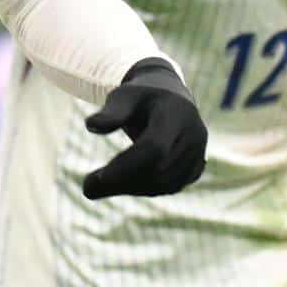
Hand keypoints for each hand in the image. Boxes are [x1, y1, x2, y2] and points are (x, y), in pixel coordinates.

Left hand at [82, 59, 208, 198]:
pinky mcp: (195, 169)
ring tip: (97, 185)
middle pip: (158, 170)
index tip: (99, 177)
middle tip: (88, 187)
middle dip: (122, 181)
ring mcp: (197, 154)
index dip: (127, 165)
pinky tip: (118, 185)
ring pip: (164, 184)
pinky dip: (142, 190)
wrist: (170, 98)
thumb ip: (111, 112)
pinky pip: (168, 187)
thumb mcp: (123, 96)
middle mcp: (193, 136)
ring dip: (129, 189)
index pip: (154, 147)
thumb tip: (91, 125)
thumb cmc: (141, 97)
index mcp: (177, 114)